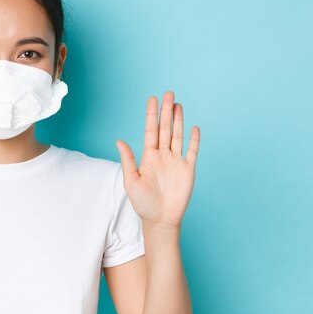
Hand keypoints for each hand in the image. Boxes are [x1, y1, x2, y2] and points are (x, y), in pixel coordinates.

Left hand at [115, 91, 199, 228]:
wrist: (160, 220)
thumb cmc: (142, 203)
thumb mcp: (131, 180)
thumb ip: (128, 160)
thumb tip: (118, 141)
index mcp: (148, 156)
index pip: (151, 130)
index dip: (152, 114)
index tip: (152, 99)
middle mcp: (163, 155)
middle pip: (165, 128)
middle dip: (166, 111)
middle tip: (168, 93)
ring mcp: (176, 161)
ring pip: (177, 135)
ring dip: (178, 120)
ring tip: (178, 104)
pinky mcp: (188, 170)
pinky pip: (191, 151)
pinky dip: (193, 139)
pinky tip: (194, 127)